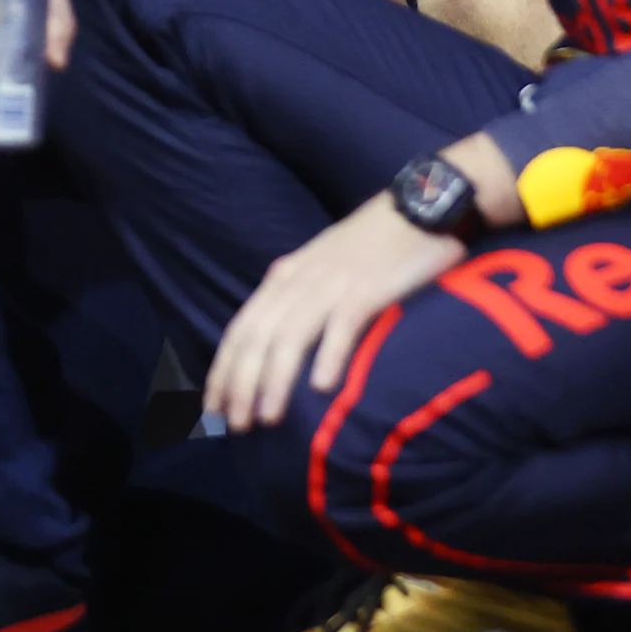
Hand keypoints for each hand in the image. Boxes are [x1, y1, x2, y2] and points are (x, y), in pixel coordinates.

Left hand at [205, 191, 465, 430]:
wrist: (418, 206)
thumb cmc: (372, 245)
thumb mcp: (321, 268)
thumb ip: (299, 300)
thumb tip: (278, 346)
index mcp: (284, 277)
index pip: (240, 328)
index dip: (223, 369)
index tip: (213, 407)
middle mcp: (298, 281)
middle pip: (257, 337)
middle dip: (240, 383)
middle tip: (234, 425)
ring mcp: (331, 284)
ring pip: (290, 336)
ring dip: (274, 380)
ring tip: (266, 418)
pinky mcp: (367, 288)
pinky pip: (341, 325)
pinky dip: (328, 356)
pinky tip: (321, 389)